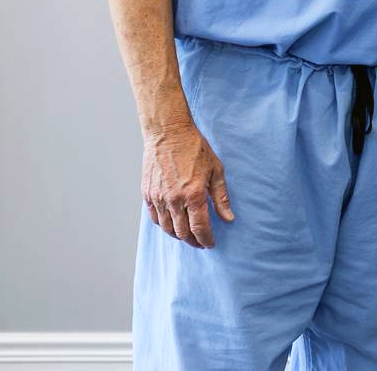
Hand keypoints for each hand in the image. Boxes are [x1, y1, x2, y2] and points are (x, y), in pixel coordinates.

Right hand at [142, 120, 232, 248]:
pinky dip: (164, 226)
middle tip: (201, 242)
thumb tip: (228, 218)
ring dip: (179, 235)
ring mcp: (159, 198)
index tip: (211, 243)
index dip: (206, 239)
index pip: (200, 228)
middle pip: (183, 232)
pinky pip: (155, 218)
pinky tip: (172, 225)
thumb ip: (221, 197)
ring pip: (168, 228)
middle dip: (193, 241)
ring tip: (188, 236)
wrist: (168, 133)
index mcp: (193, 194)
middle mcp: (174, 200)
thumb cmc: (194, 148)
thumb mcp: (215, 170)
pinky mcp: (148, 194)